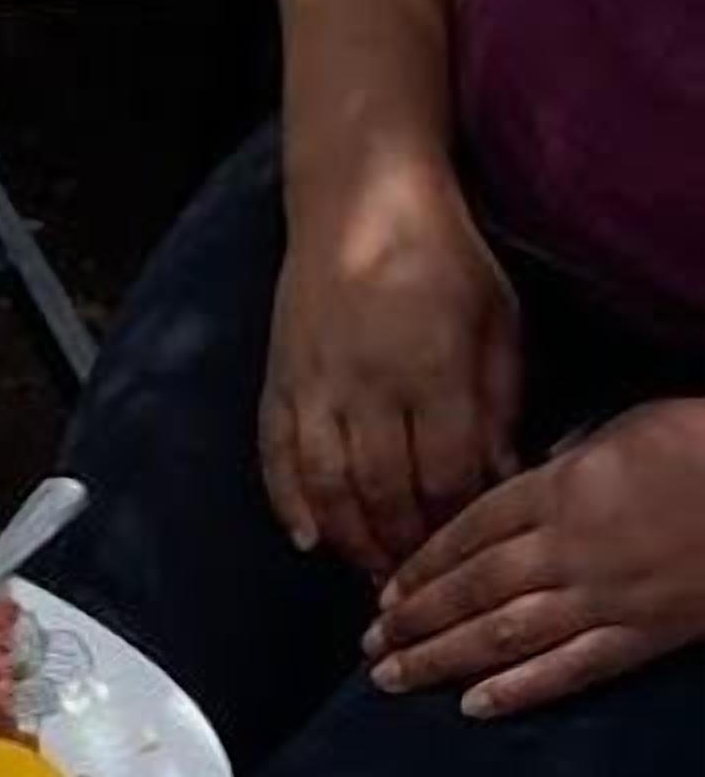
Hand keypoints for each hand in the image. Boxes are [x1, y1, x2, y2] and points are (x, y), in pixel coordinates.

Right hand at [259, 160, 522, 573]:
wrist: (357, 197)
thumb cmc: (443, 255)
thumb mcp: (496, 320)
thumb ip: (499, 399)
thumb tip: (501, 474)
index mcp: (432, 366)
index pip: (446, 472)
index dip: (457, 519)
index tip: (469, 544)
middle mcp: (367, 384)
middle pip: (384, 490)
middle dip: (404, 543)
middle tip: (421, 579)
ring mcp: (315, 384)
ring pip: (327, 484)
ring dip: (350, 538)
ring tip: (371, 572)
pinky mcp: (278, 379)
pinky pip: (275, 455)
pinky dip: (288, 503)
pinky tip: (308, 539)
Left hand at [366, 401, 704, 718]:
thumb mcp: (626, 428)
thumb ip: (568, 459)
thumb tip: (530, 476)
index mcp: (561, 488)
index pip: (467, 531)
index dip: (420, 564)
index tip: (383, 588)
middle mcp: (569, 548)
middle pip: (470, 588)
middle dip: (412, 618)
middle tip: (368, 643)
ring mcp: (605, 597)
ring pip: (502, 634)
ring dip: (440, 657)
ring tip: (391, 678)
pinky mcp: (644, 636)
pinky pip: (570, 669)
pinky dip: (519, 690)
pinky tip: (473, 706)